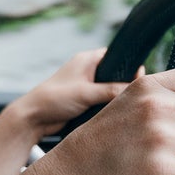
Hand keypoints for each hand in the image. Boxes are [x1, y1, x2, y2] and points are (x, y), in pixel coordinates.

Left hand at [8, 48, 139, 138]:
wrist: (33, 118)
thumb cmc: (54, 98)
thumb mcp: (86, 93)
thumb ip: (111, 90)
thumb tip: (135, 90)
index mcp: (87, 60)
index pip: (116, 56)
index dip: (129, 66)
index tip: (140, 78)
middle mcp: (87, 70)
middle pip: (116, 74)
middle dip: (125, 84)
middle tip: (136, 95)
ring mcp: (86, 86)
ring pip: (110, 90)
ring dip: (116, 98)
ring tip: (127, 106)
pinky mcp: (84, 101)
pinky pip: (103, 101)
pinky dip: (108, 106)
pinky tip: (116, 114)